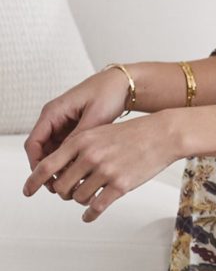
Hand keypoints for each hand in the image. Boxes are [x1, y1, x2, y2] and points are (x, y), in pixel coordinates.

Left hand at [21, 112, 179, 221]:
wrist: (164, 134)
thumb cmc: (134, 133)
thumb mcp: (101, 132)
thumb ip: (79, 148)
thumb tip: (60, 171)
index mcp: (83, 140)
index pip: (47, 165)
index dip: (33, 181)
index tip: (28, 191)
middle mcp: (91, 155)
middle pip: (61, 187)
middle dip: (64, 193)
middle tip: (71, 192)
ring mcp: (106, 171)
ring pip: (78, 198)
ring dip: (80, 201)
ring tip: (89, 196)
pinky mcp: (121, 185)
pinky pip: (96, 207)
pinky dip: (89, 215)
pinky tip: (90, 215)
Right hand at [23, 67, 131, 191]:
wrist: (125, 83)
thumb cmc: (109, 92)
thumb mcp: (95, 116)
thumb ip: (80, 137)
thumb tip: (67, 160)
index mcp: (54, 111)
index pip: (34, 143)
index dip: (37, 164)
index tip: (45, 180)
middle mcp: (54, 117)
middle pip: (41, 150)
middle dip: (47, 169)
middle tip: (58, 187)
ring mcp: (63, 123)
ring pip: (52, 151)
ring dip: (59, 166)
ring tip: (70, 182)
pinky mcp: (74, 127)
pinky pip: (65, 148)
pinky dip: (69, 160)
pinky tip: (79, 171)